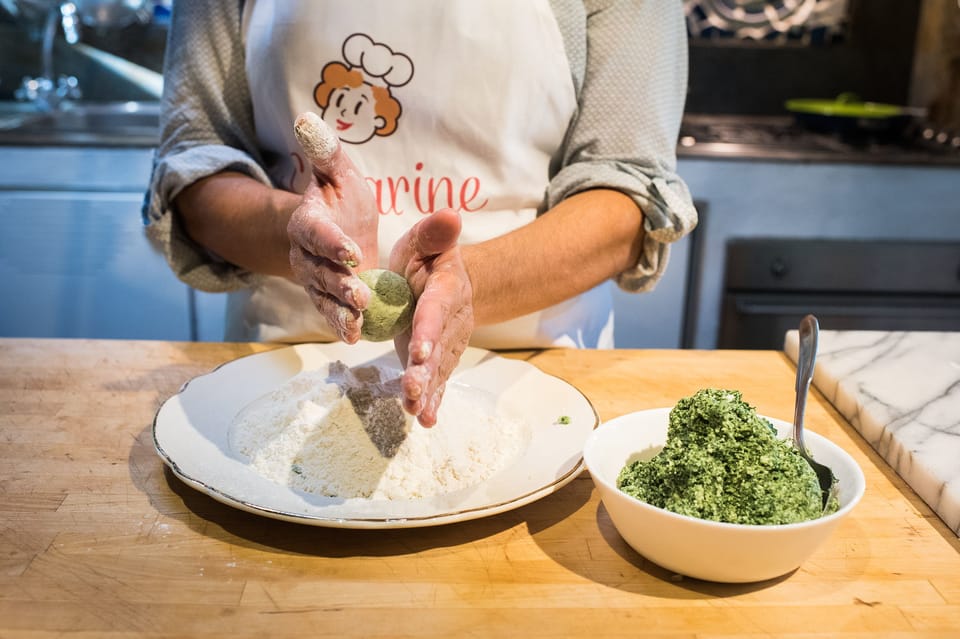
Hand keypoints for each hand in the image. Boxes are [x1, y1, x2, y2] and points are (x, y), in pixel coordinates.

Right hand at [288, 112, 377, 341]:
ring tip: (358, 322)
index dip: (330, 242)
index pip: (315, 232)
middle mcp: (305, 254)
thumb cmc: (342, 199)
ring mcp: (314, 280)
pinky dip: (341, 325)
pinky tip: (356, 336)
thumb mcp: (339, 173)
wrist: (337, 230)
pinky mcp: (326, 299)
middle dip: (339, 284)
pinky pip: (330, 313)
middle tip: (360, 296)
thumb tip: (307, 118)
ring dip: (340, 310)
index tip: (351, 251)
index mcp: (309, 221)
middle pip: (319, 271)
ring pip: (323, 296)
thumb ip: (326, 152)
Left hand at [389, 208, 474, 426]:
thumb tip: (450, 215)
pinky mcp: (440, 358)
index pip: (437, 309)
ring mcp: (448, 342)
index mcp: (446, 288)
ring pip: (440, 368)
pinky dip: (433, 400)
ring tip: (416, 410)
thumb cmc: (426, 256)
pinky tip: (425, 420)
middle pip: (440, 346)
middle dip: (427, 369)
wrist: (443, 279)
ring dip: (428, 389)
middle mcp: (452, 319)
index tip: (420, 350)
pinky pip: (439, 380)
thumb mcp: (424, 239)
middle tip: (413, 388)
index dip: (430, 329)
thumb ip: (434, 231)